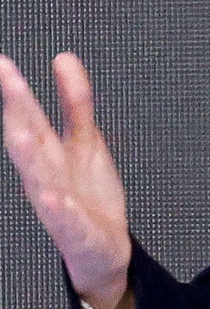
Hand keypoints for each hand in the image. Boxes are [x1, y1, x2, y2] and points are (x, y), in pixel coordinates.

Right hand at [1, 53, 133, 308]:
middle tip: (7, 79)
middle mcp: (46, 175)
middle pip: (28, 139)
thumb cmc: (86, 193)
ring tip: (22, 134)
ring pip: (39, 178)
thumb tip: (62, 58)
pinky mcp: (76, 230)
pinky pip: (67, 219)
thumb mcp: (86, 140)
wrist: (101, 249)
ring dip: (29, 156)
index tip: (3, 61)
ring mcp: (58, 203)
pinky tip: (56, 198)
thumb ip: (75, 101)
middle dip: (17, 110)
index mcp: (48, 153)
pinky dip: (61, 209)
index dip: (16, 89)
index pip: (28, 117)